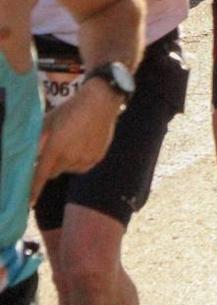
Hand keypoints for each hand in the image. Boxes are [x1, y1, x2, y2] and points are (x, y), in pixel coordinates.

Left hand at [30, 82, 121, 204]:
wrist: (100, 101)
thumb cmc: (70, 109)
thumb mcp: (48, 121)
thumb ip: (37, 140)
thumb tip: (30, 155)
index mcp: (55, 147)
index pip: (40, 175)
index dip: (33, 190)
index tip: (29, 203)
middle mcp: (70, 157)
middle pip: (54, 172)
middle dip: (51, 165)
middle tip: (55, 150)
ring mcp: (85, 158)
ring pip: (69, 170)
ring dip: (66, 162)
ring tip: (72, 143)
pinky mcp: (97, 158)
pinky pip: (82, 167)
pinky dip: (79, 161)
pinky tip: (82, 145)